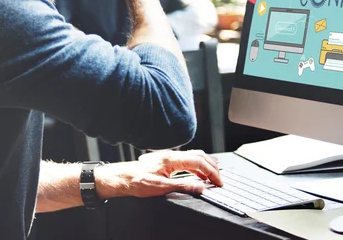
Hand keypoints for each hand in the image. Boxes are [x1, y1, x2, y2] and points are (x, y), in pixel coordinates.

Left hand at [95, 150, 221, 198]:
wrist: (122, 178)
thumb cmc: (136, 181)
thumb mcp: (160, 187)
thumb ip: (182, 186)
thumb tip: (200, 187)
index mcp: (171, 159)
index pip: (198, 162)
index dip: (211, 172)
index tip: (218, 182)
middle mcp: (172, 155)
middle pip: (199, 155)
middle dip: (212, 167)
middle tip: (219, 180)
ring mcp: (170, 157)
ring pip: (194, 156)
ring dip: (205, 165)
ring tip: (213, 177)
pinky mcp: (167, 161)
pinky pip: (187, 160)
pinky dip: (197, 166)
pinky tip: (198, 175)